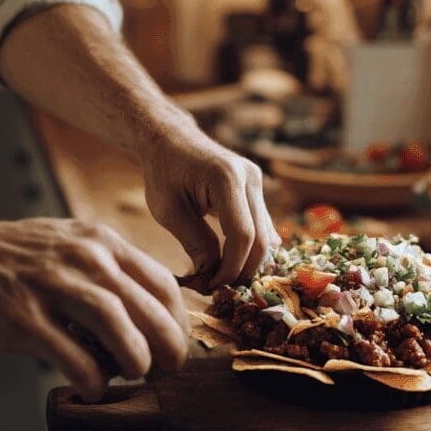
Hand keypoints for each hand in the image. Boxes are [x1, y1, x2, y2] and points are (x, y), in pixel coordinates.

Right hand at [0, 212, 189, 400]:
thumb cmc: (12, 258)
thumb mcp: (70, 242)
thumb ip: (107, 268)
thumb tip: (147, 310)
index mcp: (100, 242)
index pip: (162, 282)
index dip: (178, 320)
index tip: (177, 342)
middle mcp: (83, 259)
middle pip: (148, 308)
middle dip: (168, 346)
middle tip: (168, 369)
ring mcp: (52, 287)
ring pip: (117, 327)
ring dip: (136, 360)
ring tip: (135, 376)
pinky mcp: (24, 318)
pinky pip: (73, 355)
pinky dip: (92, 378)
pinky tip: (93, 388)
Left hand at [139, 120, 279, 289]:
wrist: (170, 140)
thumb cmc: (163, 174)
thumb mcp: (169, 212)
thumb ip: (196, 243)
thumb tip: (214, 278)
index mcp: (226, 179)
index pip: (242, 236)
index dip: (231, 267)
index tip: (214, 286)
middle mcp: (250, 178)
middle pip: (262, 239)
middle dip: (244, 270)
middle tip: (222, 290)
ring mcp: (257, 181)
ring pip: (266, 235)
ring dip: (249, 262)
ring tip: (225, 279)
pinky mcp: (256, 188)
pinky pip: (262, 226)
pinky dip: (250, 248)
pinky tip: (233, 263)